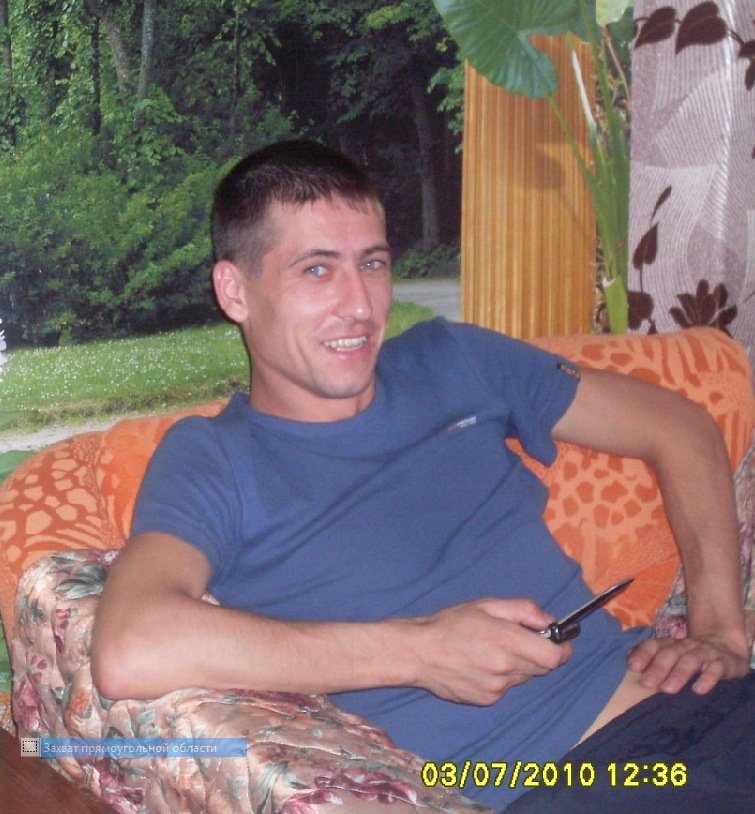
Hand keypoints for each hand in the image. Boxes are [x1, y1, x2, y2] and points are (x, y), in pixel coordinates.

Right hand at [411, 597, 572, 705]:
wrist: (419, 653)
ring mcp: (497, 689)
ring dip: (519, 664)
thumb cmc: (451, 624)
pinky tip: (481, 664)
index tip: (558, 640)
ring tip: (493, 650)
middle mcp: (505, 669)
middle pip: (543, 667)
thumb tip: (550, 621)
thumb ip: (524, 610)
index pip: (555, 656)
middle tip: (518, 639)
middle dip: (538, 652)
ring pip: (524, 677)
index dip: (562, 648)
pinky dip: (503, 676)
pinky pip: (507, 687)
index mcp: (507, 641)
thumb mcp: (487, 605)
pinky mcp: (487, 700)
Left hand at [627, 633, 749, 694]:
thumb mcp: (672, 655)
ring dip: (678, 674)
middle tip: (646, 683)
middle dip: (658, 667)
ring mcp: (705, 653)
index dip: (642, 654)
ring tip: (668, 689)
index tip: (631, 667)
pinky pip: (716, 670)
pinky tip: (698, 690)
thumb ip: (652, 660)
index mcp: (670, 644)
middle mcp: (686, 646)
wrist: (726, 648)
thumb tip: (626, 667)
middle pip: (670, 653)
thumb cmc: (689, 657)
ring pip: (690, 660)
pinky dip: (707, 679)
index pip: (654, 645)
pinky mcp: (724, 663)